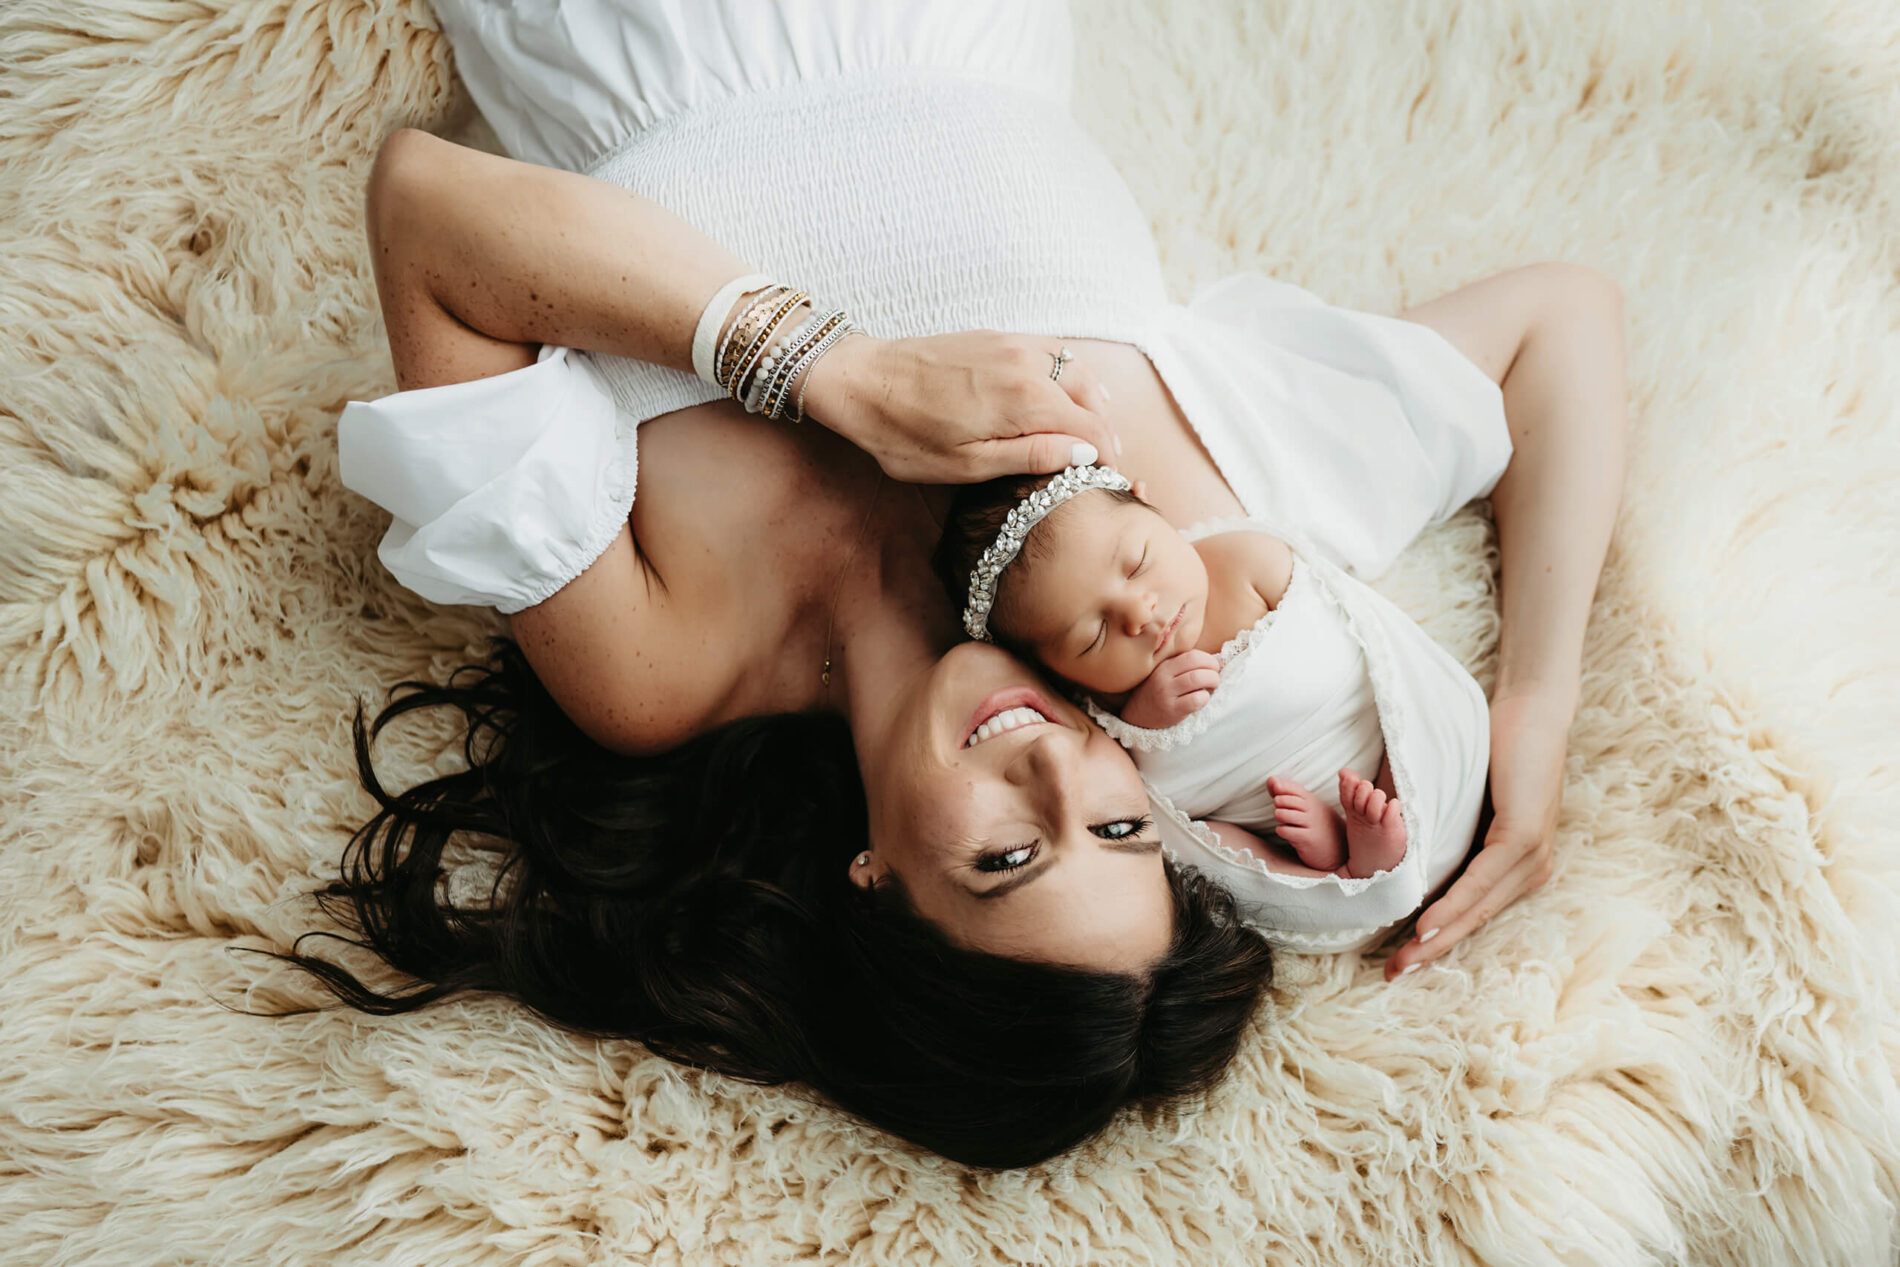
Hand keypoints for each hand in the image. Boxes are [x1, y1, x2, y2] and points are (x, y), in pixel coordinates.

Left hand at [799, 330, 1119, 483]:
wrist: (863, 381)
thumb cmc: (906, 432)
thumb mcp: (969, 463)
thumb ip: (1033, 456)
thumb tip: (1083, 454)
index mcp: (1026, 399)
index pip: (1091, 428)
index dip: (1106, 455)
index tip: (1108, 476)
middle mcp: (1028, 363)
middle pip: (1091, 396)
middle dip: (1103, 427)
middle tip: (1103, 459)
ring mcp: (1014, 344)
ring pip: (1076, 369)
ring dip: (1090, 399)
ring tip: (1089, 430)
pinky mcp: (999, 336)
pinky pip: (1052, 352)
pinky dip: (1068, 375)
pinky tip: (1062, 395)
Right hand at [1120, 651, 1220, 728]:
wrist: (1137, 715)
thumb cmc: (1157, 693)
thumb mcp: (1163, 674)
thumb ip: (1181, 666)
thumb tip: (1212, 662)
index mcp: (1164, 665)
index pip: (1192, 655)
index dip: (1208, 659)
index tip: (1213, 667)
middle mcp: (1164, 677)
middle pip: (1197, 664)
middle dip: (1213, 669)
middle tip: (1215, 677)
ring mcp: (1167, 693)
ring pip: (1197, 679)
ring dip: (1212, 681)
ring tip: (1212, 687)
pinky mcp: (1172, 710)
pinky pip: (1195, 700)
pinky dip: (1205, 698)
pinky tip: (1202, 699)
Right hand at [1384, 691, 1569, 980]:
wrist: (1532, 712)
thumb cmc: (1497, 751)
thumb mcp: (1468, 804)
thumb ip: (1449, 833)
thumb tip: (1406, 855)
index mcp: (1517, 867)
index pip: (1471, 913)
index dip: (1436, 941)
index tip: (1400, 962)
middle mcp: (1530, 869)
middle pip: (1473, 920)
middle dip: (1431, 951)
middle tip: (1392, 974)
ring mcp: (1531, 855)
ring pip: (1478, 906)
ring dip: (1438, 935)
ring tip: (1405, 958)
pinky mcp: (1525, 836)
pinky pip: (1484, 879)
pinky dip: (1454, 903)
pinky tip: (1429, 922)